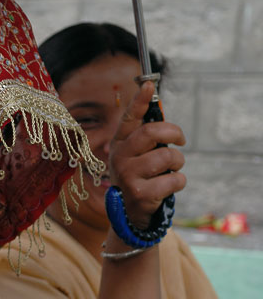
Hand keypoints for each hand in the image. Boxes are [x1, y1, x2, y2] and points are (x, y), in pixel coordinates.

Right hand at [109, 82, 186, 228]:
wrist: (130, 213)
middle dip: (174, 133)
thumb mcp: (137, 156)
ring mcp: (128, 175)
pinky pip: (175, 179)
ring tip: (170, 171)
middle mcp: (119, 157)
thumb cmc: (140, 177)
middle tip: (180, 141)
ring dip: (178, 163)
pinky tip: (167, 188)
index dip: (140, 101)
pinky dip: (178, 182)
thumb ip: (148, 138)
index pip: (130, 118)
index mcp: (120, 144)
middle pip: (151, 132)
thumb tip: (161, 114)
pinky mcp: (140, 194)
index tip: (148, 84)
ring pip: (168, 156)